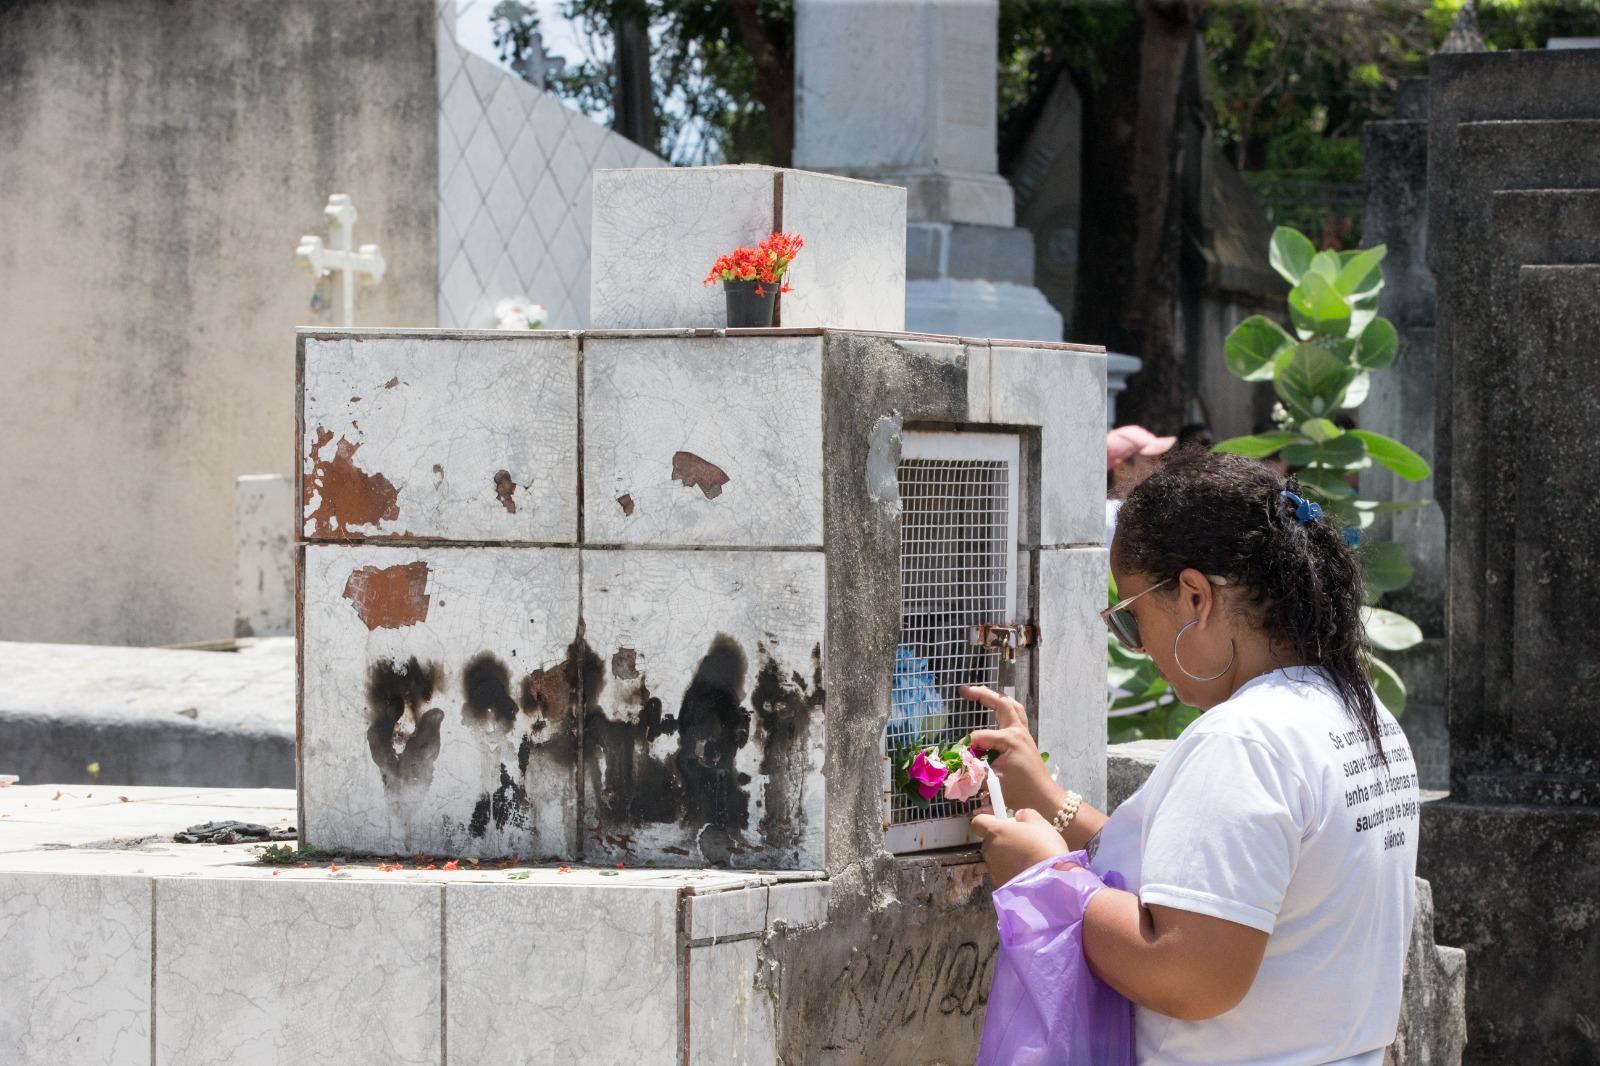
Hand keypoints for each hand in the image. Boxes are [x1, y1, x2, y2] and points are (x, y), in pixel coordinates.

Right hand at [964, 686, 1065, 817]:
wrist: (1044, 797)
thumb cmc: (1022, 791)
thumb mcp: (994, 782)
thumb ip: (975, 770)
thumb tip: (960, 762)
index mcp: (1011, 740)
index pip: (981, 735)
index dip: (968, 744)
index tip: (959, 754)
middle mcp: (1018, 731)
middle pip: (1002, 703)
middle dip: (983, 694)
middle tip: (964, 691)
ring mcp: (1024, 733)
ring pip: (1011, 705)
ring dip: (996, 697)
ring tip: (980, 692)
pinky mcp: (1025, 738)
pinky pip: (1015, 714)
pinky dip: (1004, 707)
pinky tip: (995, 708)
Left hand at [970, 807, 1071, 886]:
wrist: (1050, 881)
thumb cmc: (1044, 847)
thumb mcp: (1039, 823)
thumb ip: (1026, 815)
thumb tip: (1019, 816)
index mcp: (995, 831)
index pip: (978, 821)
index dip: (990, 820)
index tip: (1005, 822)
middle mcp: (989, 850)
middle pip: (990, 840)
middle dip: (1004, 839)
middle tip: (1024, 840)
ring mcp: (992, 869)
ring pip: (997, 857)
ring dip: (1009, 856)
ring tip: (1030, 858)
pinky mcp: (999, 883)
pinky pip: (1003, 872)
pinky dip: (1012, 870)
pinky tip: (1028, 871)